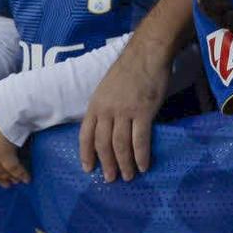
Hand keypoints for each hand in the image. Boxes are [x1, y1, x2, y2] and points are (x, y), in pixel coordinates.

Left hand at [80, 41, 169, 182]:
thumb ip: (105, 106)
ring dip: (124, 164)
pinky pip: (140, 140)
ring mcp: (125, 112)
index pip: (85, 134)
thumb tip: (107, 127)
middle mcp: (107, 110)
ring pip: (120, 145)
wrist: (147, 53)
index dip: (86, 153)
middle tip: (110, 179)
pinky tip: (143, 165)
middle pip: (103, 144)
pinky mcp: (144, 112)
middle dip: (106, 164)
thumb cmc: (129, 69)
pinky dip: (141, 156)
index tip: (88, 168)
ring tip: (128, 176)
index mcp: (95, 104)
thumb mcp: (107, 87)